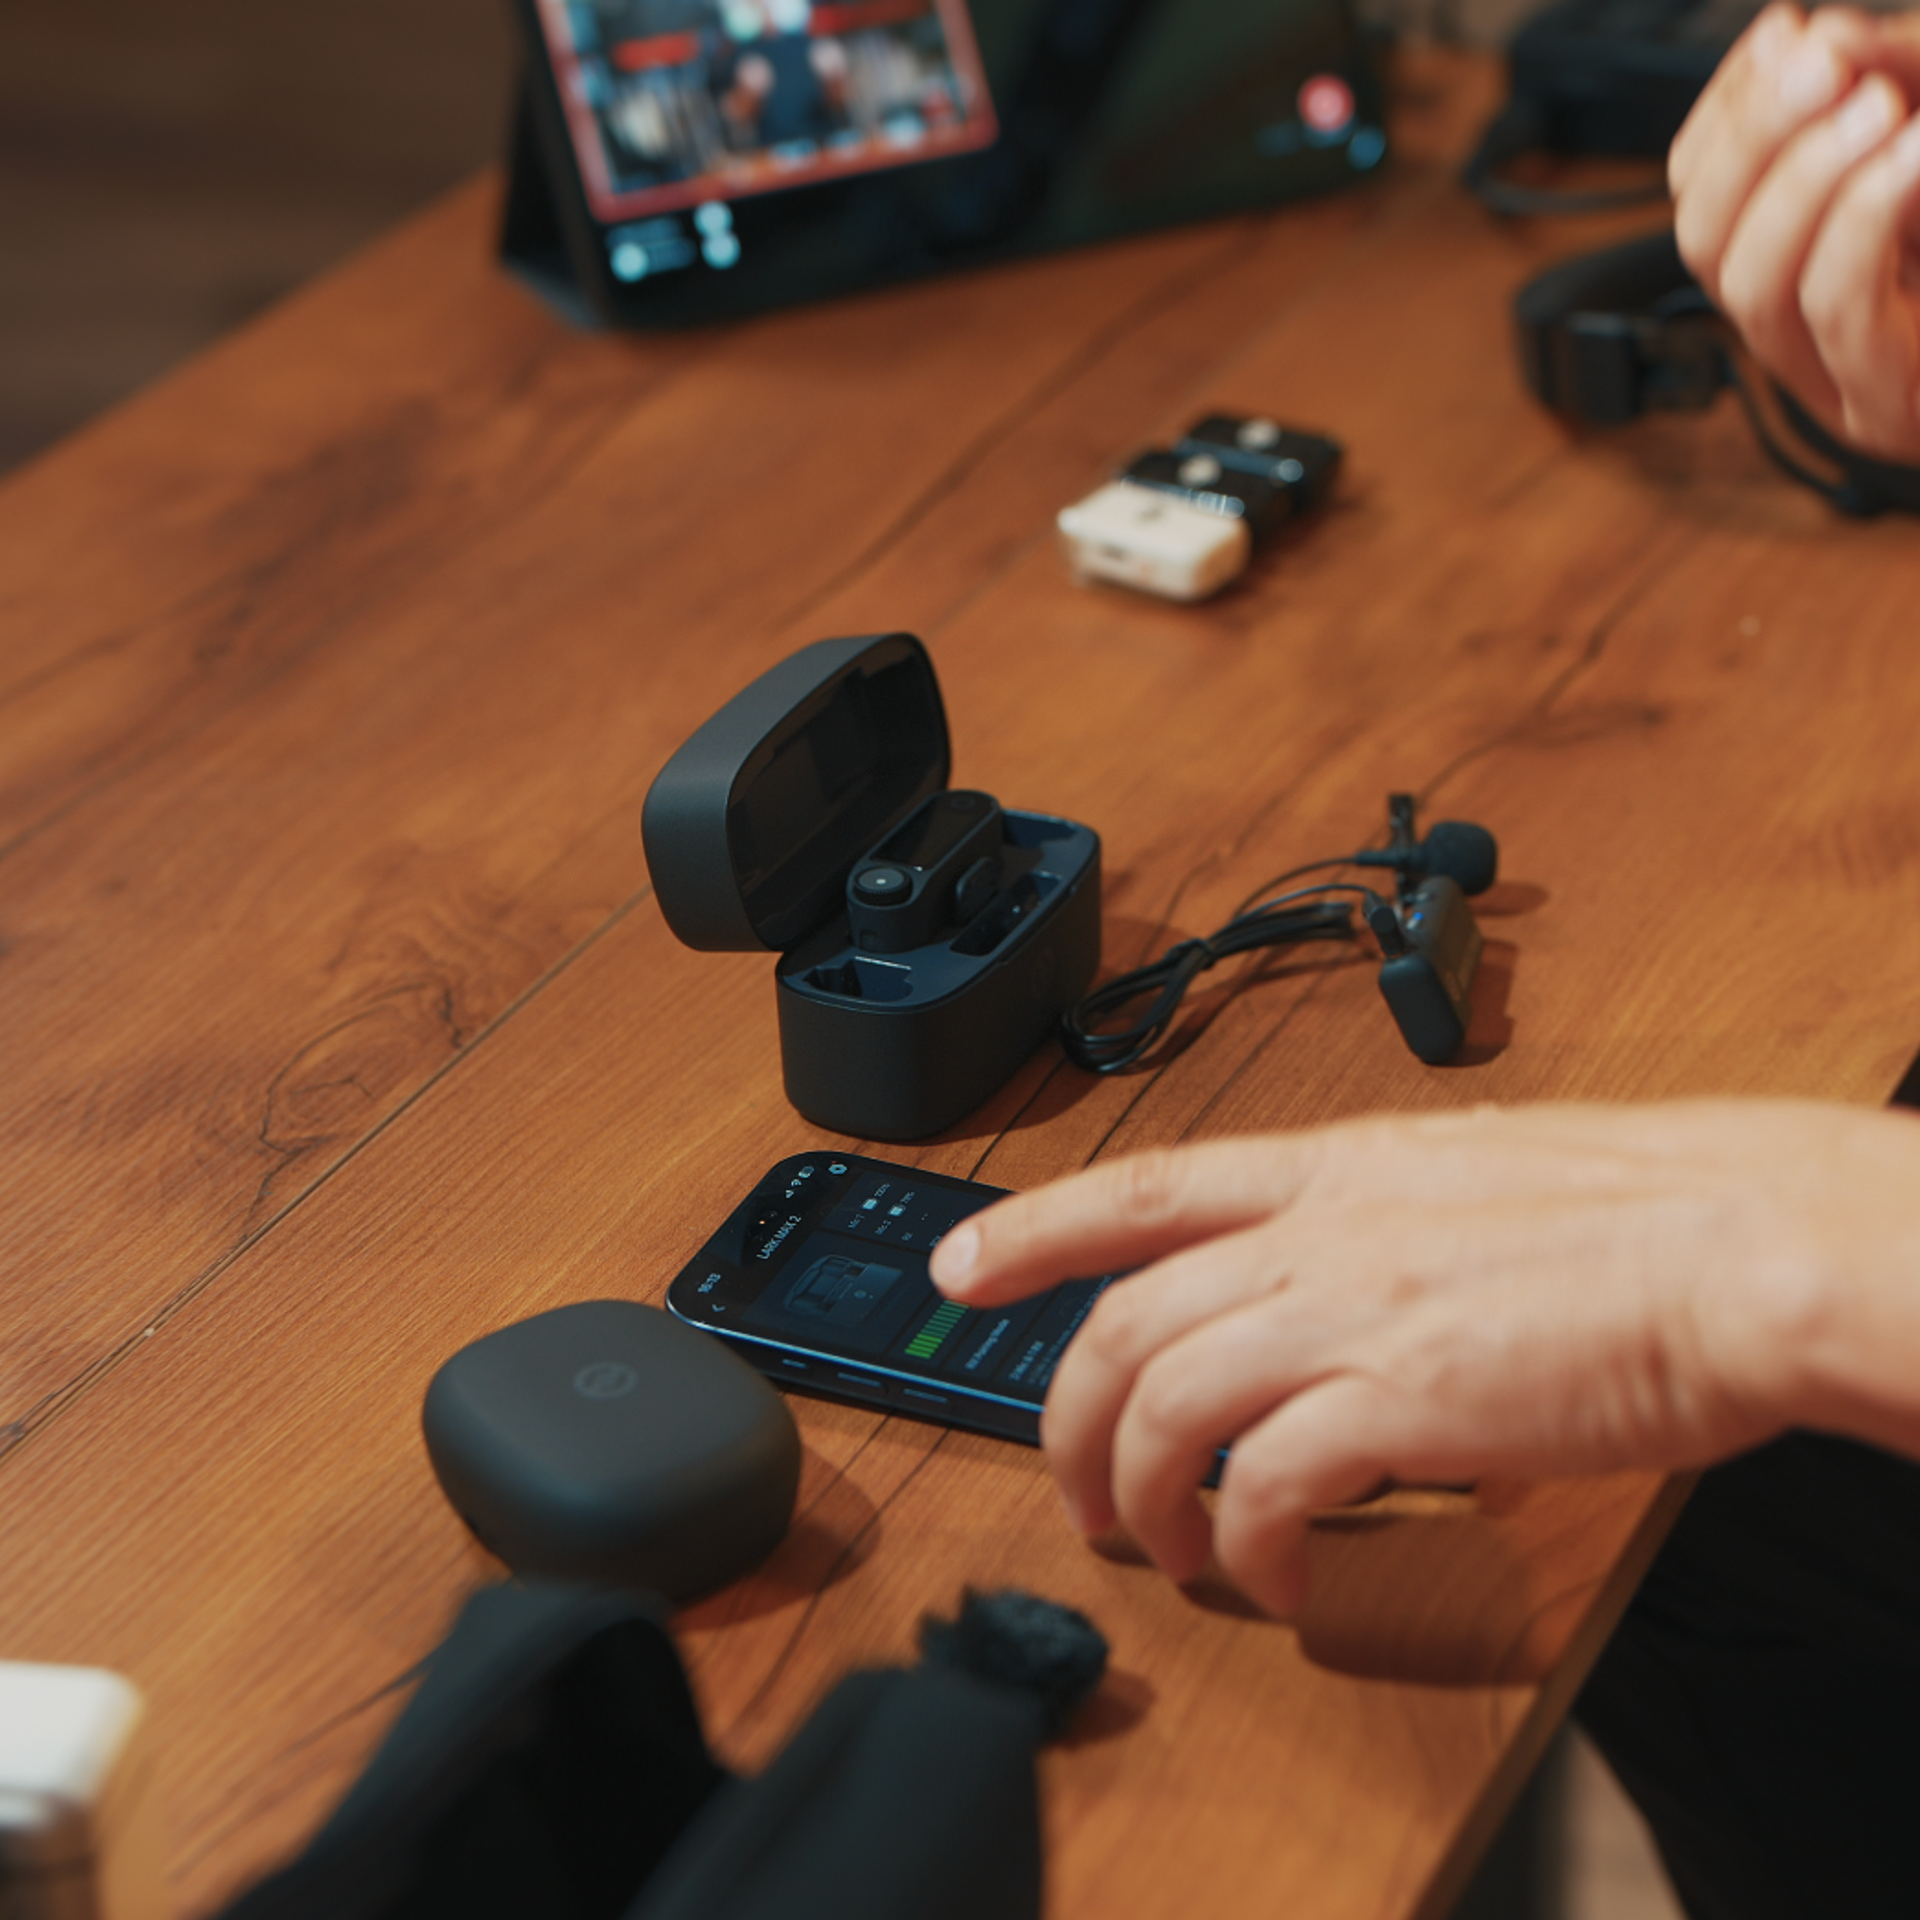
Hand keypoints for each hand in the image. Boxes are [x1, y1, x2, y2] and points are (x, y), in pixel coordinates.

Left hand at [930, 1100, 1919, 1615]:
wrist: (1733, 1243)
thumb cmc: (1630, 1212)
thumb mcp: (1466, 1173)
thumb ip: (1374, 1220)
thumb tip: (1333, 1280)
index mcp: (1328, 1168)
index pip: (1137, 1186)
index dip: (1031, 1227)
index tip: (962, 1265)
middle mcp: (1313, 1232)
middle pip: (1120, 1325)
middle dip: (1065, 1417)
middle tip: (1070, 1483)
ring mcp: (1346, 1311)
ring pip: (1163, 1407)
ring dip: (1139, 1496)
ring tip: (1162, 1550)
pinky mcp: (1398, 1400)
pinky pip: (1265, 1487)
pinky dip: (1246, 1545)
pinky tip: (1273, 1575)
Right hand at [1670, 3, 1919, 459]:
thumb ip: (1892, 72)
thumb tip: (1814, 40)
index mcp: (1809, 266)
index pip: (1702, 197)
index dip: (1726, 112)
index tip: (1784, 33)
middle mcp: (1805, 331)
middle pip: (1705, 240)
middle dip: (1753, 139)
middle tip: (1822, 61)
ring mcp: (1841, 378)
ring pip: (1751, 285)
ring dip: (1802, 180)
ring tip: (1872, 106)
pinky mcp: (1892, 405)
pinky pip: (1836, 311)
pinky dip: (1860, 221)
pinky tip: (1908, 155)